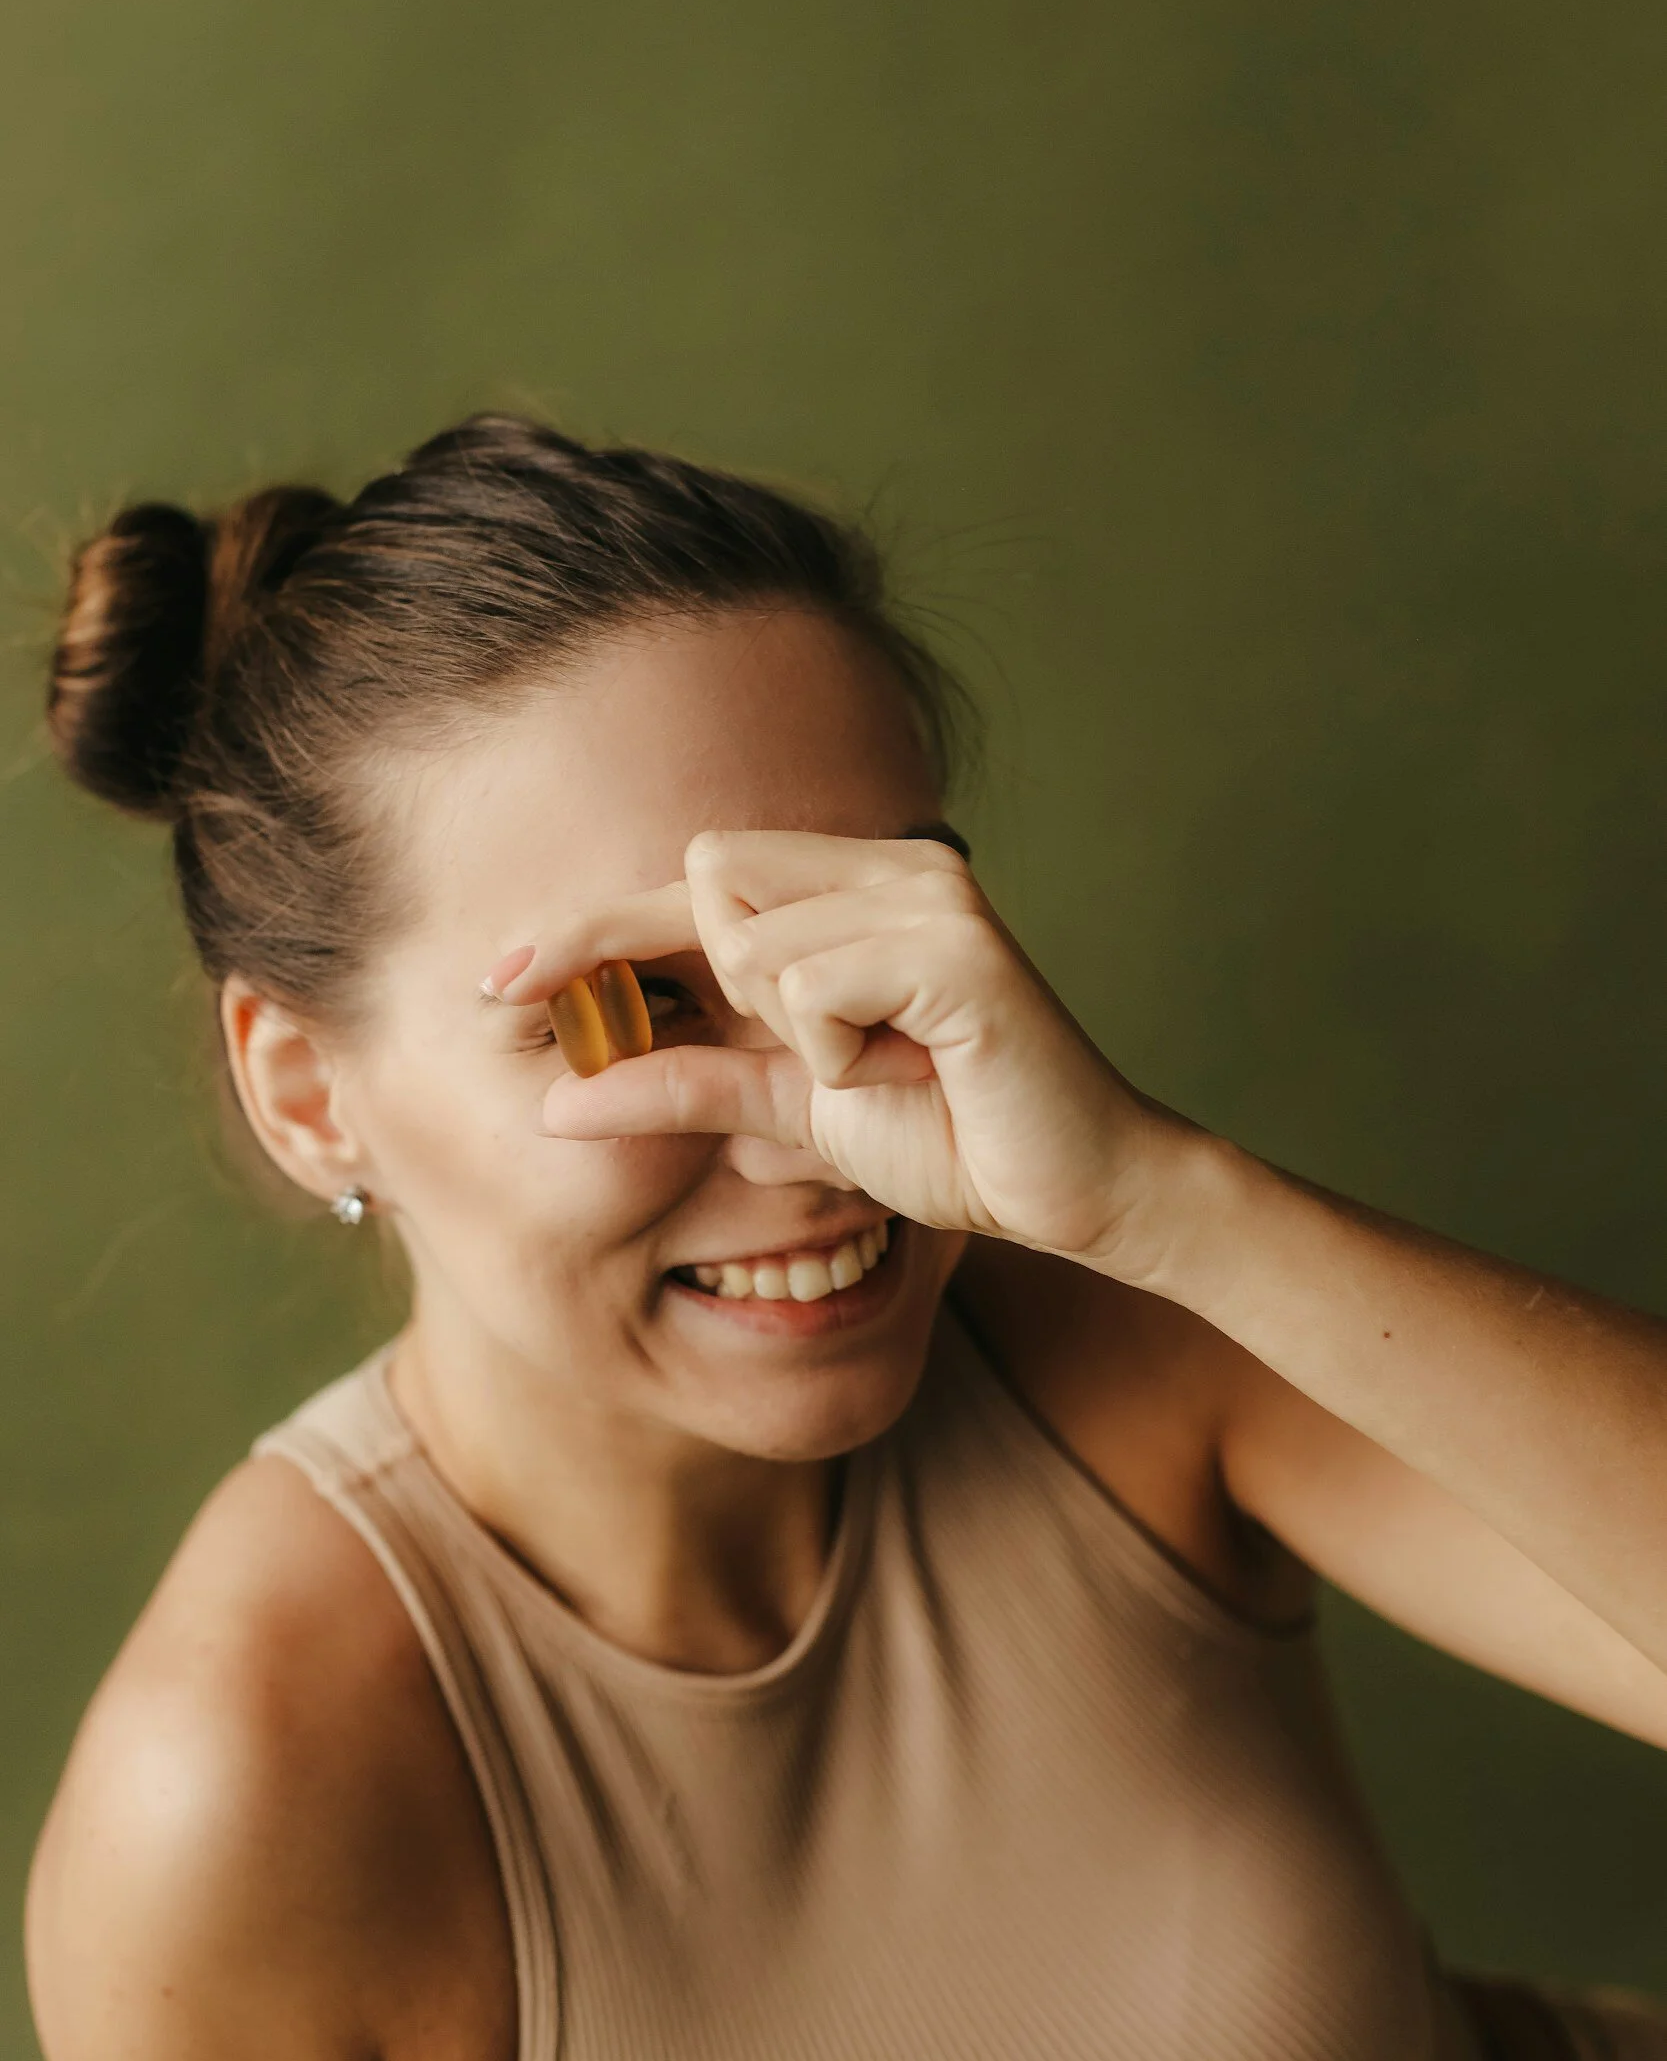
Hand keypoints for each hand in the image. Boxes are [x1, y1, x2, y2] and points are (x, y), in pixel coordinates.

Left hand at [485, 831, 1172, 1270]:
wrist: (1080, 1193)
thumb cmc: (951, 1140)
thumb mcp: (794, 1112)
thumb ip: (686, 1089)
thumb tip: (554, 1099)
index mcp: (854, 892)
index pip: (692, 878)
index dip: (593, 928)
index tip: (498, 978)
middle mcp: (893, 868)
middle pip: (711, 877)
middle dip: (726, 982)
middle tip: (823, 1055)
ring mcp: (930, 896)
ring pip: (756, 936)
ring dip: (799, 1033)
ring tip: (887, 1068)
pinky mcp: (958, 948)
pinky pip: (814, 985)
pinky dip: (838, 1048)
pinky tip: (909, 1071)